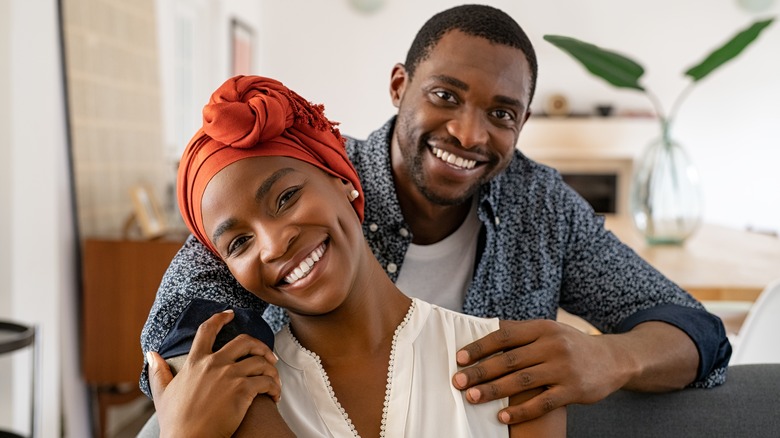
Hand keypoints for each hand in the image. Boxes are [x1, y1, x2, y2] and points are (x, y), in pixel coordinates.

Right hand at [148, 310, 281, 437]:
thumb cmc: (175, 422)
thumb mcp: (162, 393)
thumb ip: (158, 371)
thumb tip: (152, 353)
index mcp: (195, 362)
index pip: (207, 331)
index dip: (220, 318)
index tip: (230, 314)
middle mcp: (214, 364)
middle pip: (245, 341)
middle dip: (260, 345)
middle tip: (268, 355)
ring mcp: (230, 376)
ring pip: (261, 361)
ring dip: (271, 370)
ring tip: (274, 381)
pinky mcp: (243, 391)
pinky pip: (267, 381)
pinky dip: (275, 387)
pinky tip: (274, 395)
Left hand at [452, 319, 628, 424]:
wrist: (613, 360)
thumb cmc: (571, 345)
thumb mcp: (550, 331)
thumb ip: (522, 333)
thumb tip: (484, 331)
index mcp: (543, 327)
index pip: (505, 336)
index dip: (480, 347)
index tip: (460, 358)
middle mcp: (553, 346)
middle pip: (509, 360)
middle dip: (480, 372)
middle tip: (458, 381)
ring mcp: (564, 368)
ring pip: (522, 382)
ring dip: (494, 391)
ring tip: (473, 397)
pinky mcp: (573, 390)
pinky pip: (542, 403)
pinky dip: (520, 411)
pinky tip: (502, 417)